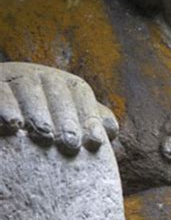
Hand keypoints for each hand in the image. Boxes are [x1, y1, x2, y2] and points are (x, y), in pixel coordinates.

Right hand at [0, 62, 117, 154]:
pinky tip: (12, 125)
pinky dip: (5, 107)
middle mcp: (39, 75)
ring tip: (45, 136)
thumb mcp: (63, 120)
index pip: (81, 94)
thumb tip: (110, 130)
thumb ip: (87, 122)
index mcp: (61, 83)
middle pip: (57, 91)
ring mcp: (13, 77)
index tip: (95, 142)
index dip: (89, 117)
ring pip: (28, 88)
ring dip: (38, 113)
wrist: (1, 114)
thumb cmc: (38, 122)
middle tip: (71, 145)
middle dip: (66, 119)